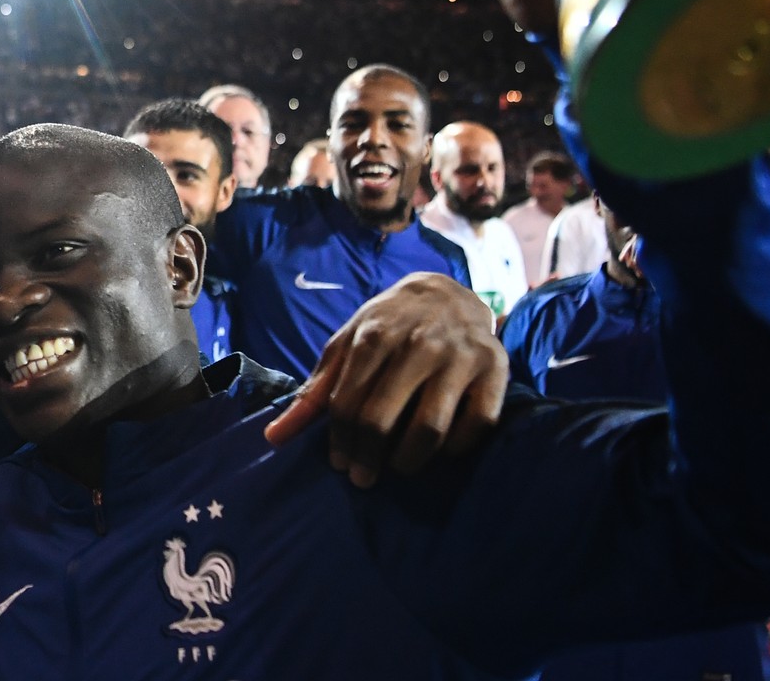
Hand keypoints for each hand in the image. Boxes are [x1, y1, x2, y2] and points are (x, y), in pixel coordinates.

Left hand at [266, 272, 508, 486]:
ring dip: (409, 461)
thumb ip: (313, 392)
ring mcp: (460, 356)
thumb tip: (273, 439)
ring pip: (430, 428)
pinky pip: (478, 423)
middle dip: (367, 458)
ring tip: (398, 468)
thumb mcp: (345, 345)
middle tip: (363, 478)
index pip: (347, 404)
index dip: (340, 442)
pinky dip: (458, 447)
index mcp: (375, 335)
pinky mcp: (496, 368)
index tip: (340, 463)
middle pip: (382, 419)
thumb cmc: (388, 325)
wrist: (446, 291)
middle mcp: (418, 344)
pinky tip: (441, 451)